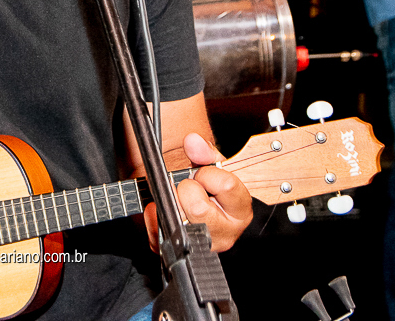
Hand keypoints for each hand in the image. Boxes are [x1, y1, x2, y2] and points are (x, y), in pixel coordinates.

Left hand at [144, 133, 251, 253]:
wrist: (195, 206)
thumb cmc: (209, 189)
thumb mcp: (213, 168)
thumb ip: (205, 153)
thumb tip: (193, 142)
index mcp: (241, 211)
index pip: (225, 185)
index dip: (208, 174)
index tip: (203, 174)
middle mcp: (226, 233)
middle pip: (198, 207)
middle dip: (187, 189)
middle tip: (189, 188)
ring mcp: (204, 246)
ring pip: (178, 220)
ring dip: (171, 202)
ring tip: (179, 199)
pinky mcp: (181, 252)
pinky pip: (159, 233)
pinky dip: (154, 217)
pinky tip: (161, 209)